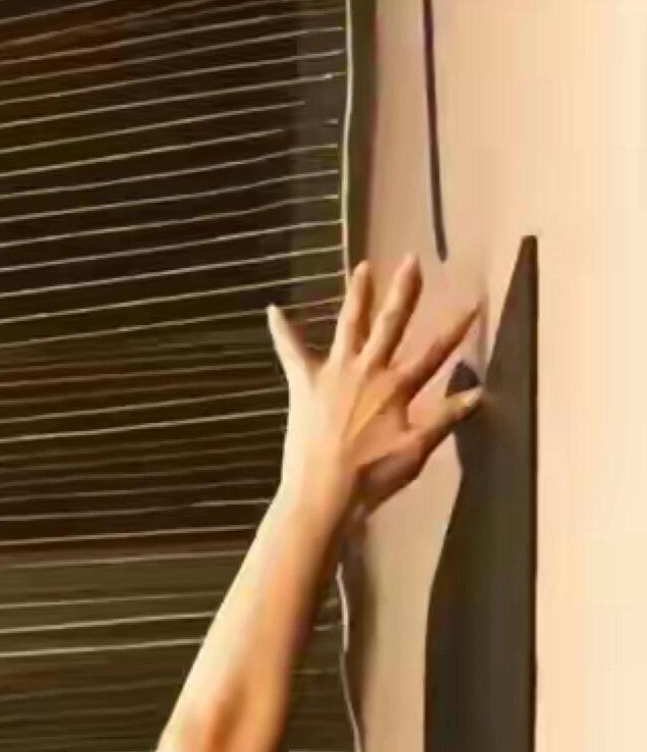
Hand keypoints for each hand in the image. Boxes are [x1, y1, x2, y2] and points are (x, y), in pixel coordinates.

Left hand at [267, 258, 483, 520]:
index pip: (434, 353)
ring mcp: (335, 373)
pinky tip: (272, 309)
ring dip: (357, 295)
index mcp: (397, 387)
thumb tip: (479, 394)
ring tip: (362, 268)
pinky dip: (281, 331)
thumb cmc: (372, 477)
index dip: (454, 330)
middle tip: (411, 260)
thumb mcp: (416, 451)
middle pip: (391, 324)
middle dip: (404, 291)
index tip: (471, 304)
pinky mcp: (304, 384)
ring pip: (349, 325)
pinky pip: (290, 352)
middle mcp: (368, 370)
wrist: (323, 492)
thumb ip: (445, 418)